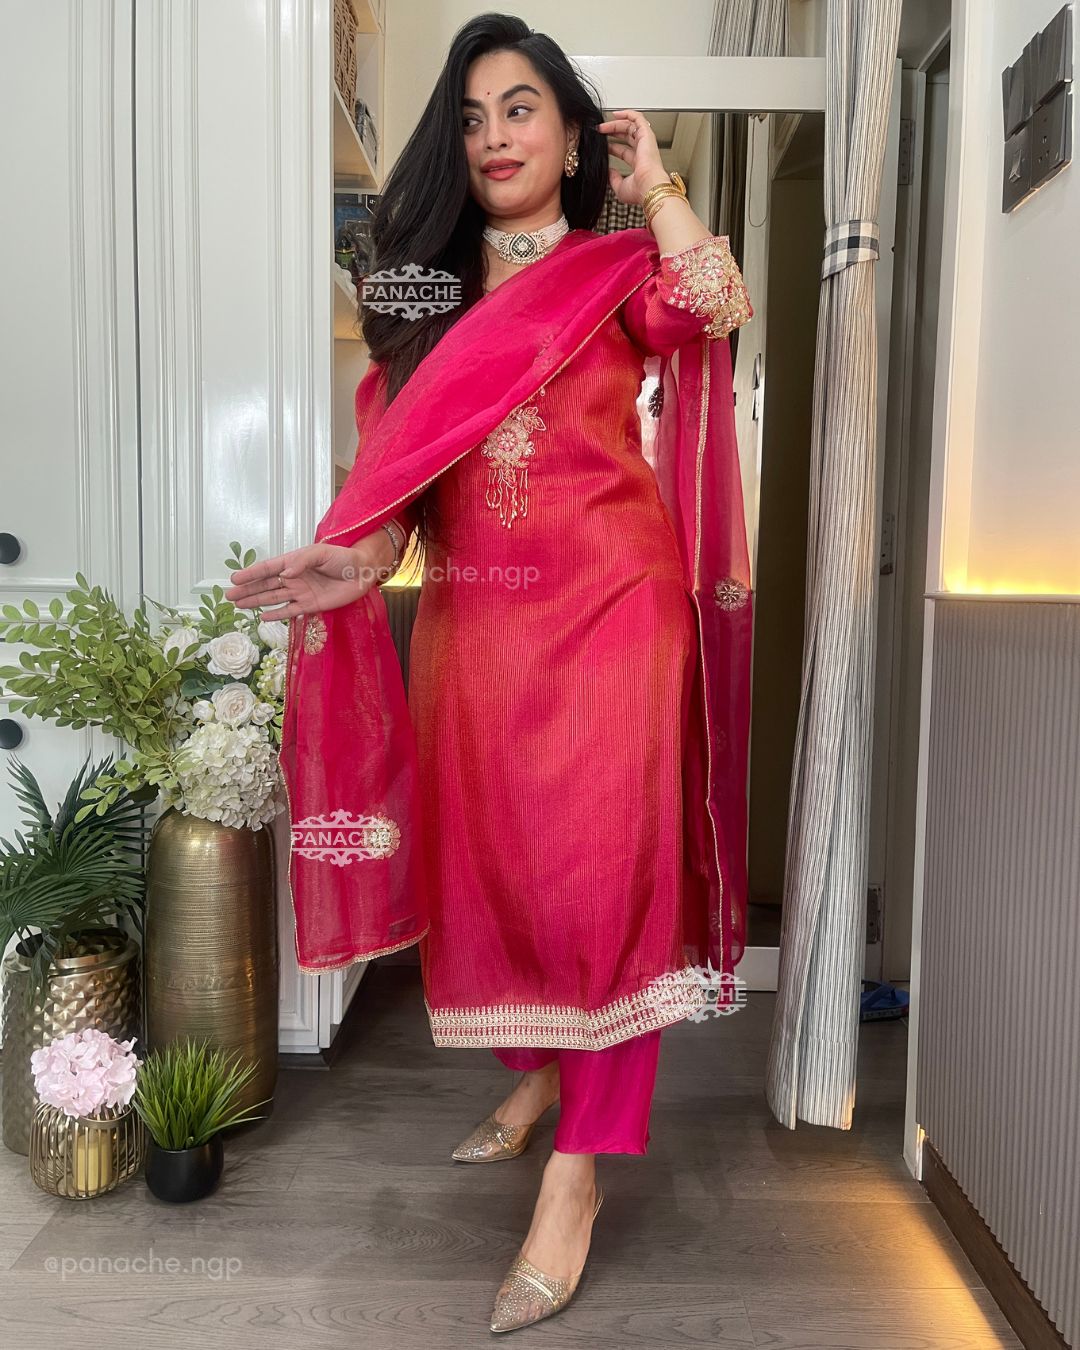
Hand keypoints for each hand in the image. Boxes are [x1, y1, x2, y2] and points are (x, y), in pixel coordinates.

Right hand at [224, 531, 395, 621]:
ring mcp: (301, 592)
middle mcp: (294, 577)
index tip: (234, 578)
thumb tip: (285, 574)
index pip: (268, 568)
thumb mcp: (321, 553)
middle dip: (247, 589)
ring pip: (273, 598)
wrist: (362, 572)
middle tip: (229, 595)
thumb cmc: (342, 558)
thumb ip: (301, 561)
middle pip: (266, 585)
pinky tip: (262, 617)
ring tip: (238, 604)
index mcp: (294, 562)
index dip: (251, 573)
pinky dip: (276, 614)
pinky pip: (290, 611)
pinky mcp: (311, 605)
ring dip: (256, 601)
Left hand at [597, 109, 669, 206]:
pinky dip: (628, 113)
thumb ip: (613, 179)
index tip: (601, 145)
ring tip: (603, 125)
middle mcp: (643, 152)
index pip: (623, 151)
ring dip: (616, 124)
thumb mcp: (619, 187)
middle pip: (626, 136)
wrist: (649, 188)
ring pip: (630, 126)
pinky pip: (638, 118)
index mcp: (639, 164)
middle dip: (612, 132)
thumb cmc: (639, 191)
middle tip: (599, 131)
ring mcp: (645, 142)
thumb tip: (608, 171)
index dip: (611, 147)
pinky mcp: (647, 134)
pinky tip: (616, 114)